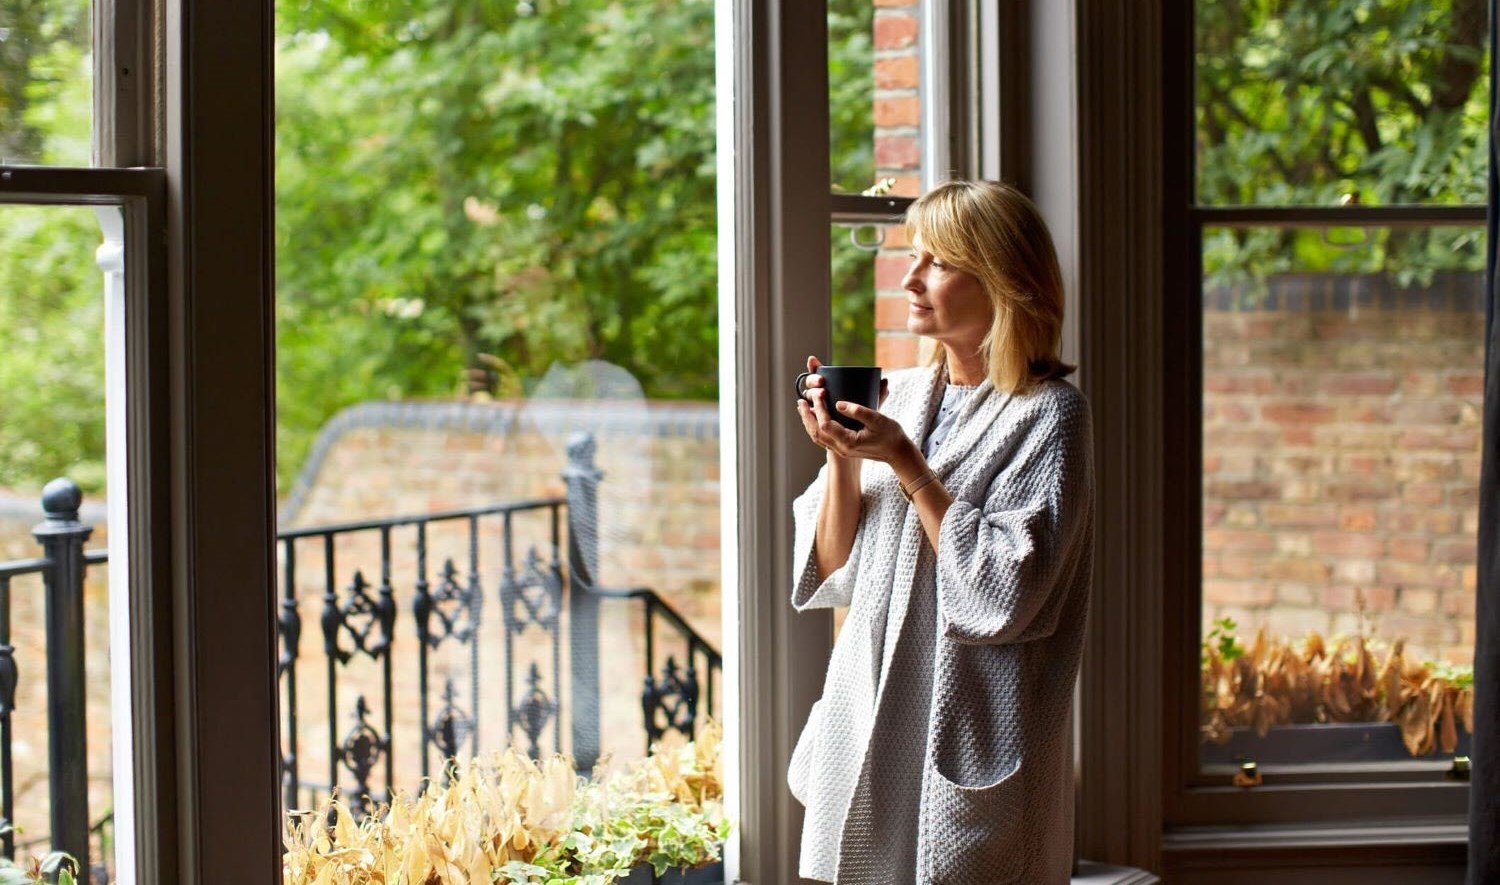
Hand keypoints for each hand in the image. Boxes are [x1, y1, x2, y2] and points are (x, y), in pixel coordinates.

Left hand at [797, 355, 914, 466]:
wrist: (897, 453)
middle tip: (801, 400)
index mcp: (849, 442)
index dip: (819, 408)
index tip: (820, 394)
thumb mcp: (877, 419)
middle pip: (816, 432)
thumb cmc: (890, 435)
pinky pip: (824, 438)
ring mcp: (841, 450)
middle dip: (807, 416)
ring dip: (809, 422)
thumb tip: (839, 403)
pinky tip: (815, 417)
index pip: (826, 424)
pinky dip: (816, 427)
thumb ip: (858, 411)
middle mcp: (841, 448)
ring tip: (803, 407)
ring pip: (817, 437)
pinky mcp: (843, 448)